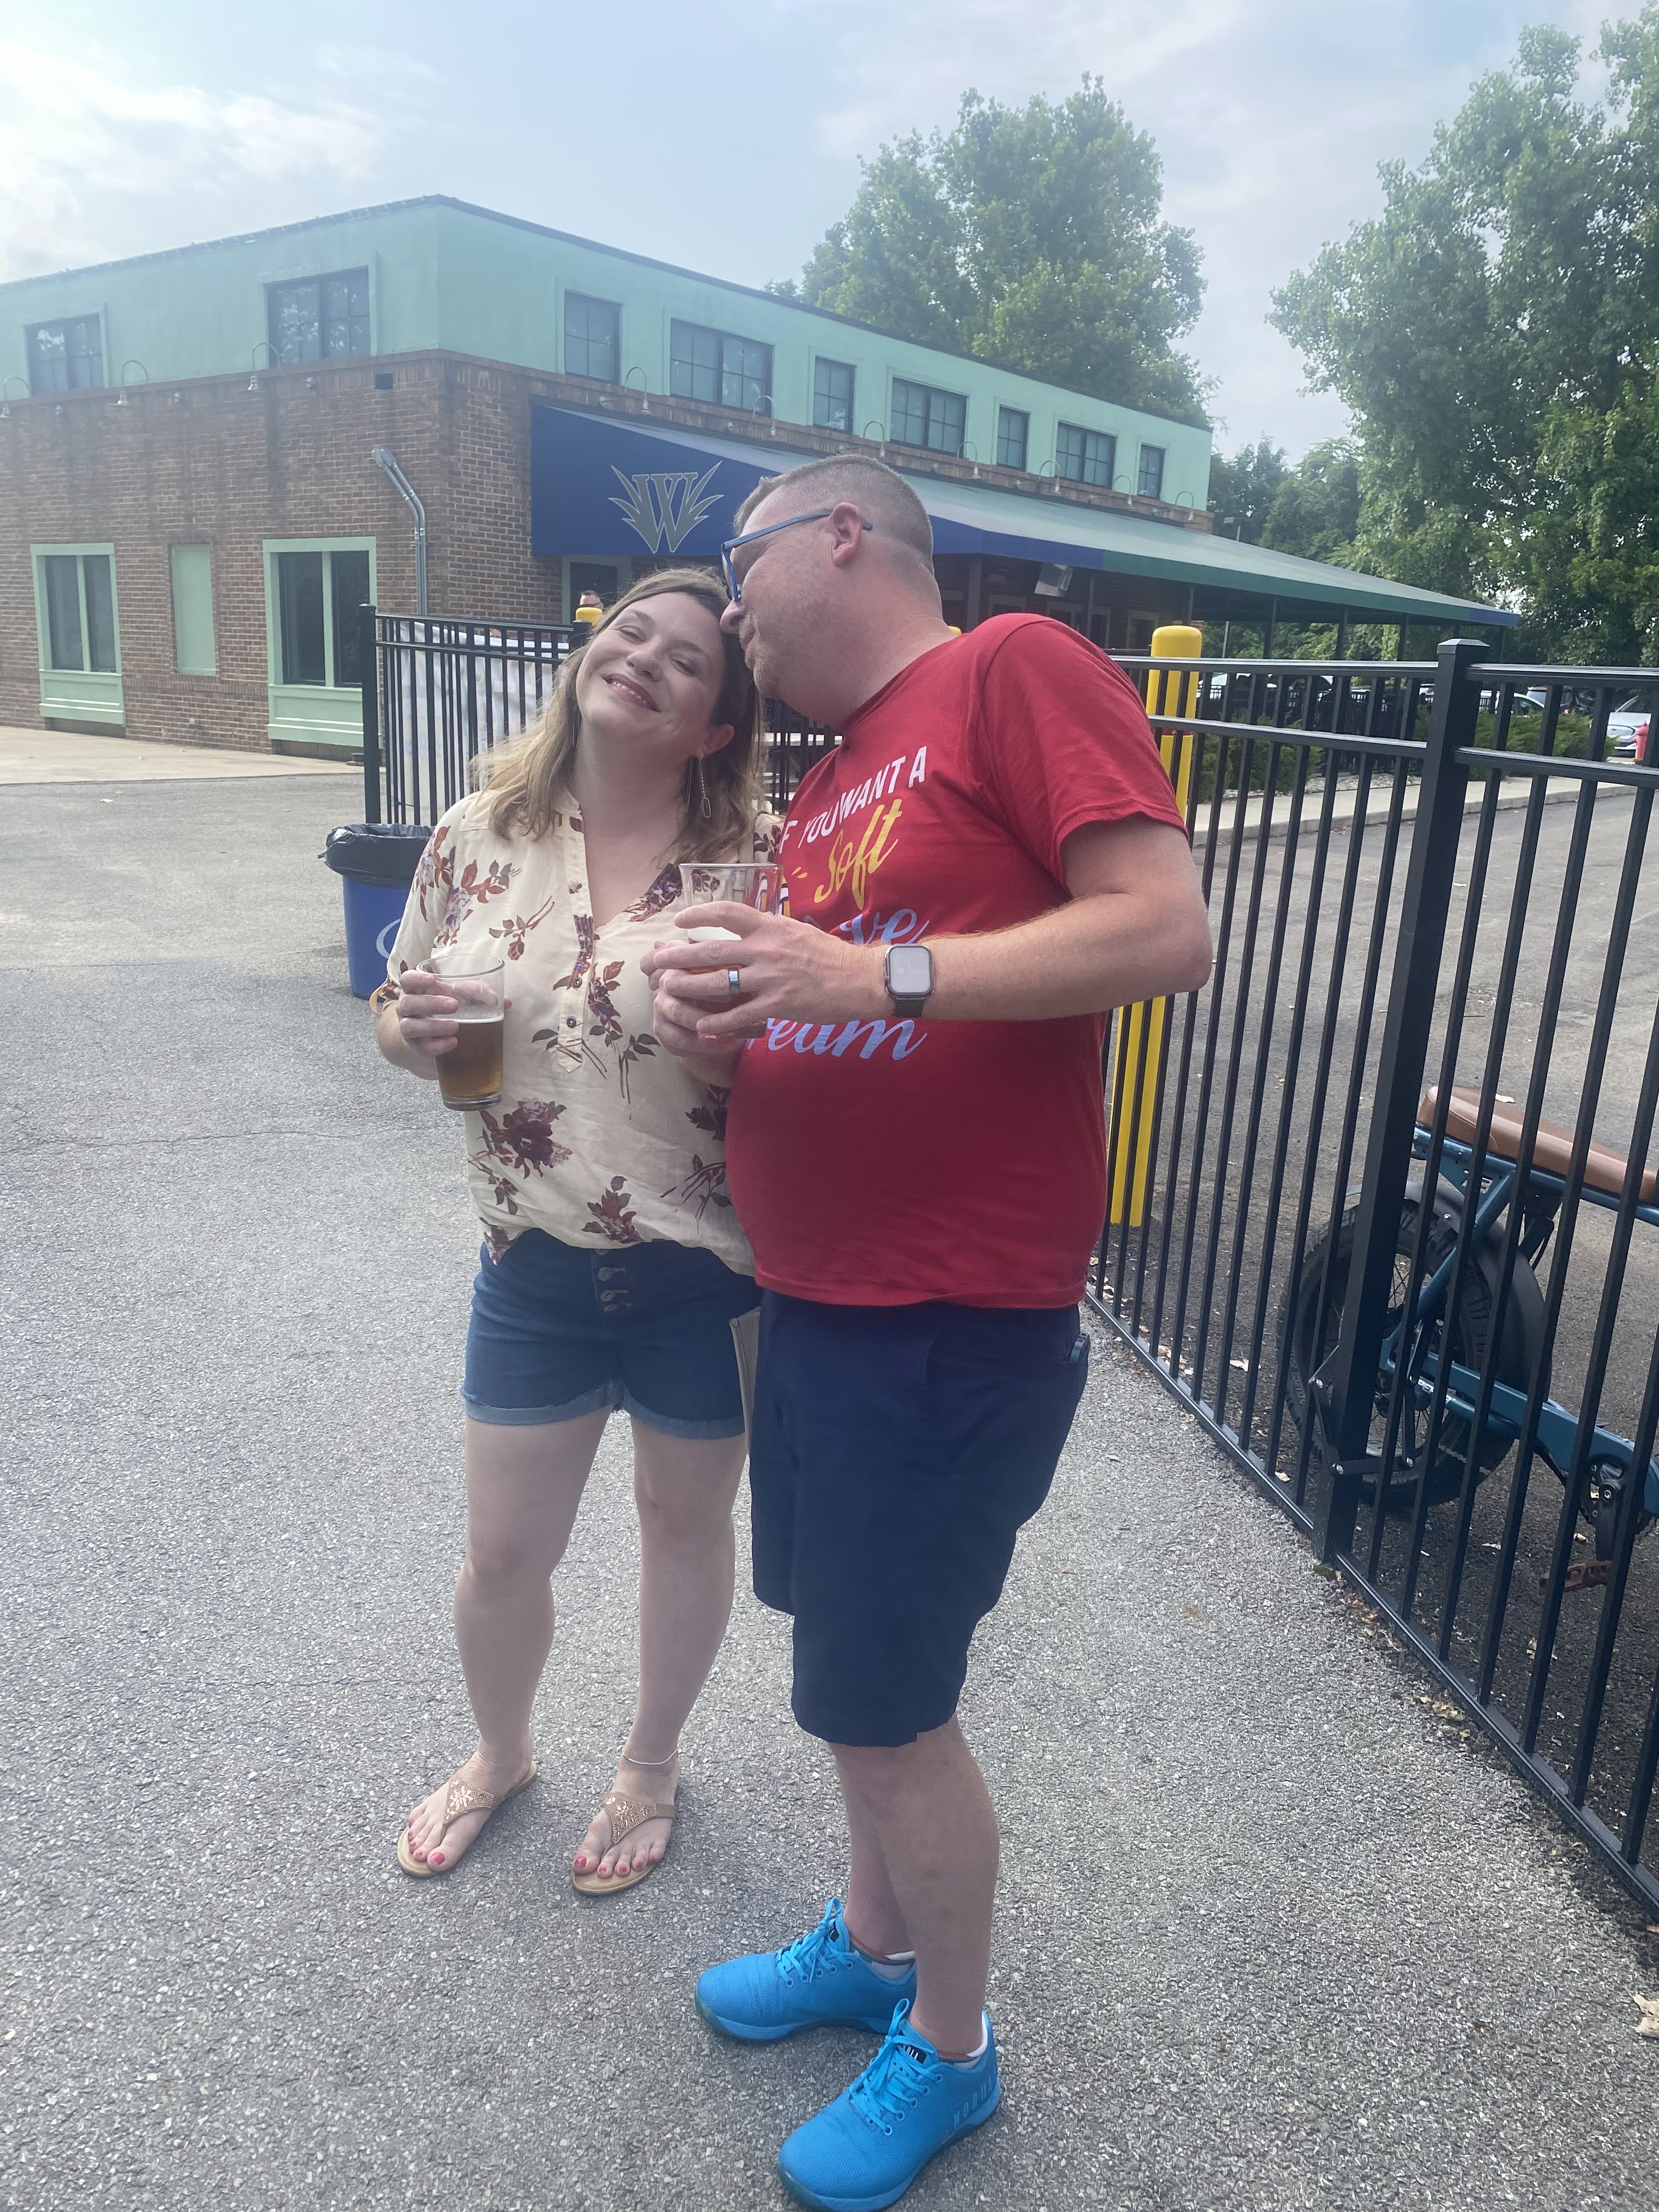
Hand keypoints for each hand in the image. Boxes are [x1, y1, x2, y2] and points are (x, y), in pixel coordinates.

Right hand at [390, 965, 461, 1057]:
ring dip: (432, 1027)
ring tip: (455, 1027)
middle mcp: (406, 1008)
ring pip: (409, 1027)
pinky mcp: (416, 1046)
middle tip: (454, 1005)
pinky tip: (453, 1041)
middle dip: (430, 1004)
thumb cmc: (445, 1005)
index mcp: (414, 989)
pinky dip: (437, 1045)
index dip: (416, 979)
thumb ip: (470, 990)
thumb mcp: (456, 993)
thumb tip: (489, 994)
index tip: (432, 979)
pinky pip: (421, 1047)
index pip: (407, 980)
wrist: (431, 1032)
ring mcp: (408, 1028)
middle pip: (408, 1003)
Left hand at [643, 906, 885, 1044]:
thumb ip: (768, 931)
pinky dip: (718, 1021)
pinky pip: (740, 1015)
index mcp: (771, 926)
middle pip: (711, 949)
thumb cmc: (830, 955)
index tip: (679, 920)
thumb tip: (743, 928)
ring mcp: (771, 977)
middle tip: (658, 960)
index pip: (727, 912)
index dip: (699, 914)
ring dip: (690, 988)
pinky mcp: (779, 1004)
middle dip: (679, 955)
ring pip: (719, 983)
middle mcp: (766, 949)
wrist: (861, 979)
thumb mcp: (796, 931)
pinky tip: (702, 1026)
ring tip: (669, 991)